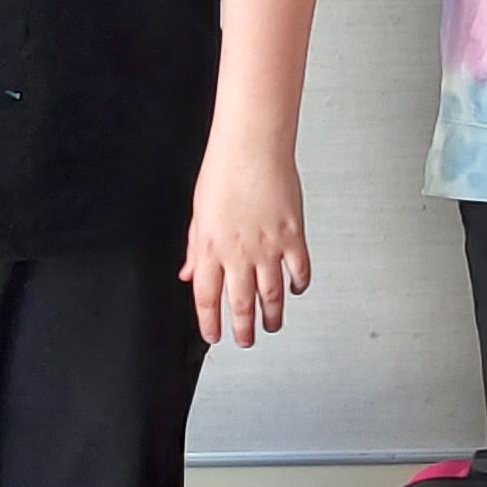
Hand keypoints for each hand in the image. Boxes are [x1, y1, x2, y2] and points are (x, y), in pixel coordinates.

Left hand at [182, 131, 311, 345]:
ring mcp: (268, 247)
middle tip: (246, 340)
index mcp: (211, 248)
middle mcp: (239, 253)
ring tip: (272, 325)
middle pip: (240, 304)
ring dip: (272, 316)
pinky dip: (298, 285)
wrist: (252, 147)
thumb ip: (195, 248)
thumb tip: (188, 272)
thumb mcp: (199, 213)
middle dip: (243, 329)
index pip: (206, 298)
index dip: (209, 323)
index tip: (213, 335)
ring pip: (271, 295)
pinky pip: (299, 270)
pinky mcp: (293, 236)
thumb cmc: (224, 171)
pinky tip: (295, 289)